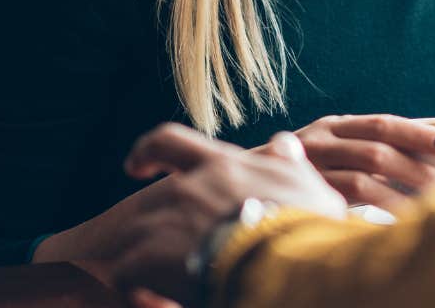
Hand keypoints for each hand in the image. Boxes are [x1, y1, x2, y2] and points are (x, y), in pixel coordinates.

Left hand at [113, 124, 344, 306]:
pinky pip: (126, 274)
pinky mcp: (151, 257)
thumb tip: (283, 143)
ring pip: (132, 239)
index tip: (136, 167)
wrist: (293, 264)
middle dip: (147, 228)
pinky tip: (161, 305)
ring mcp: (168, 220)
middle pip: (147, 202)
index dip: (148, 152)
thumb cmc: (308, 229)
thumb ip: (290, 165)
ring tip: (165, 290)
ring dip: (142, 265)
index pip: (171, 142)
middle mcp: (190, 187)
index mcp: (223, 166)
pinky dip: (135, 291)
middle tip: (156, 254)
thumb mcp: (308, 187)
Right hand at [265, 114, 434, 213]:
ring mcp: (308, 168)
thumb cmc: (302, 171)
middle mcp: (320, 139)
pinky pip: (340, 205)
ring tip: (428, 210)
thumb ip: (366, 151)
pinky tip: (390, 225)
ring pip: (362, 179)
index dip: (418, 134)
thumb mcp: (332, 150)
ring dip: (400, 197)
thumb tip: (425, 163)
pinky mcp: (299, 195)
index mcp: (335, 125)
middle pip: (377, 150)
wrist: (239, 185)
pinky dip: (369, 214)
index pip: (383, 124)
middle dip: (418, 170)